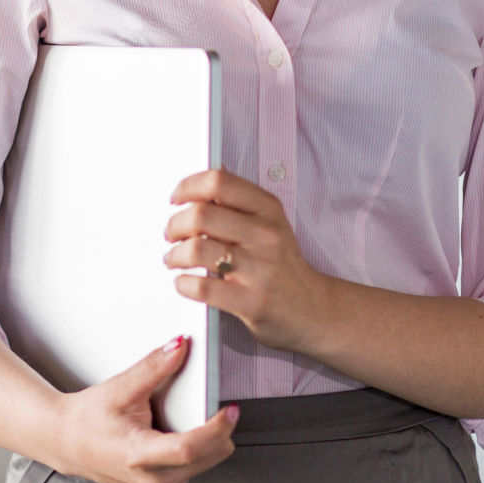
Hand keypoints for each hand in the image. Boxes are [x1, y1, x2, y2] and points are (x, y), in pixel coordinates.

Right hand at [50, 336, 239, 482]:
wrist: (65, 442)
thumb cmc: (88, 418)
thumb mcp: (120, 388)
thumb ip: (153, 367)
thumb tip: (180, 345)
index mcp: (138, 454)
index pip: (189, 449)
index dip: (216, 429)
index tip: (231, 409)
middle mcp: (150, 479)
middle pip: (205, 459)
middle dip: (221, 433)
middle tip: (224, 407)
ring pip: (202, 468)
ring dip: (210, 445)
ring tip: (202, 420)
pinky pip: (191, 473)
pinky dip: (197, 455)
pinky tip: (185, 435)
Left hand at [165, 168, 332, 352]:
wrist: (313, 308)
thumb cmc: (282, 264)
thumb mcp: (270, 223)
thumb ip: (239, 201)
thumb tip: (209, 174)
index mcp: (268, 209)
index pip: (218, 182)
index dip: (187, 187)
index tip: (176, 198)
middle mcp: (265, 235)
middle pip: (200, 215)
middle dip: (174, 225)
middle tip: (171, 234)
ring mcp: (259, 269)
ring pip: (196, 249)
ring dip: (174, 255)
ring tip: (173, 260)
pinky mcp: (250, 301)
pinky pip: (202, 287)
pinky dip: (183, 284)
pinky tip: (184, 282)